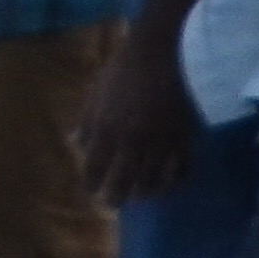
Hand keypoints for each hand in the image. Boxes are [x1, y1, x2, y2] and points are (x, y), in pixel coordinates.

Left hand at [77, 38, 200, 206]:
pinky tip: (167, 185)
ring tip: (138, 196)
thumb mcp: (96, 91)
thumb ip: (86, 121)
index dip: (90, 183)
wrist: (164, 53)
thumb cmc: (125, 69)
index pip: (94, 167)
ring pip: (152, 182)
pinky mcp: (184, 140)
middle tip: (112, 204)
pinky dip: (173, 183)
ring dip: (143, 193)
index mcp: (107, 129)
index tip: (90, 190)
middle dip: (115, 198)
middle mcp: (132, 142)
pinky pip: (180, 171)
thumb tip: (74, 143)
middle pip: (122, 182)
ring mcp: (160, 143)